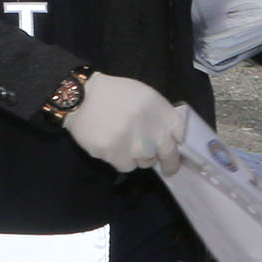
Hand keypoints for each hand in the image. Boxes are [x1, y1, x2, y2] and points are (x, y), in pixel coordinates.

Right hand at [63, 71, 182, 174]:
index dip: (178, 143)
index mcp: (161, 111)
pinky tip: (113, 147)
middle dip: (167, 162)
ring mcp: (134, 144)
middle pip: (168, 154)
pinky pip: (126, 166)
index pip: (181, 134)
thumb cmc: (114, 94)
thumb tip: (174, 139)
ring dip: (139, 157)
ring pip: (146, 162)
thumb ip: (161, 116)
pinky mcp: (115, 154)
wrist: (80, 97)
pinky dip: (121, 160)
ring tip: (125, 144)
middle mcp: (152, 129)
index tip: (174, 148)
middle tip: (163, 165)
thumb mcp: (145, 97)